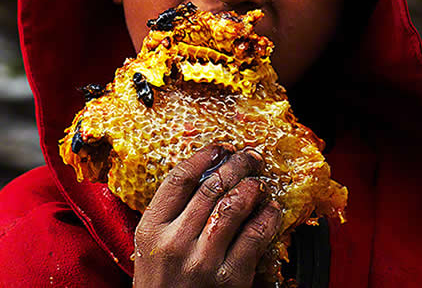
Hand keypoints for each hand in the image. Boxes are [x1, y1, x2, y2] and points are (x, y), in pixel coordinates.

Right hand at [132, 144, 281, 287]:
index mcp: (151, 228)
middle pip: (211, 187)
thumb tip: (205, 177)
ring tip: (258, 182)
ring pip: (234, 206)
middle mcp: (175, 241)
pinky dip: (267, 218)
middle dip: (235, 165)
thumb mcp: (150, 248)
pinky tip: (271, 210)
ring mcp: (203, 260)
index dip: (203, 157)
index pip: (179, 179)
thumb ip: (170, 216)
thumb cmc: (160, 287)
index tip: (219, 148)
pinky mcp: (229, 278)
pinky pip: (255, 236)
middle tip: (250, 156)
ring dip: (252, 188)